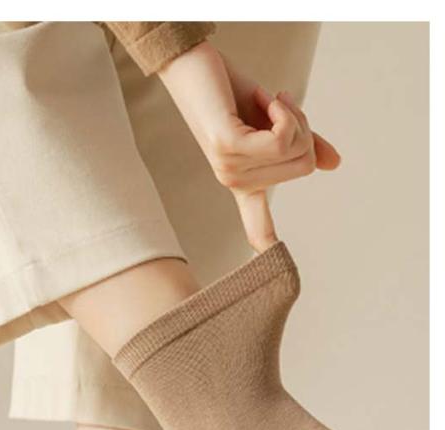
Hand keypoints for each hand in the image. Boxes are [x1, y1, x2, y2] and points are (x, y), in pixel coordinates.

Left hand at [158, 41, 340, 251]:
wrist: (193, 64)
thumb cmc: (230, 91)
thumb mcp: (273, 118)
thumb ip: (302, 140)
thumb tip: (333, 163)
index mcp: (245, 182)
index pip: (258, 227)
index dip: (269, 247)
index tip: (272, 269)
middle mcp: (236, 182)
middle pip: (305, 164)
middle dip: (304, 128)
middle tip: (278, 105)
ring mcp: (231, 169)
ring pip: (296, 150)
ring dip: (293, 115)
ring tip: (269, 99)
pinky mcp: (230, 149)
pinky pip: (282, 139)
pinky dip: (284, 111)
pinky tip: (267, 96)